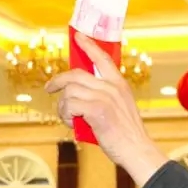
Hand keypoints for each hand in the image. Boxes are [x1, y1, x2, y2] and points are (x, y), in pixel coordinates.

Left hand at [45, 32, 167, 185]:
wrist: (137, 150)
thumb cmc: (127, 134)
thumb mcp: (121, 108)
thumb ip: (106, 97)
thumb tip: (80, 95)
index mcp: (119, 85)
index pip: (102, 59)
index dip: (89, 45)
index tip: (78, 37)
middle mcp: (112, 88)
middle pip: (76, 74)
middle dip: (58, 80)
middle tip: (50, 88)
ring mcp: (104, 98)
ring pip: (69, 91)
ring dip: (62, 106)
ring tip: (69, 118)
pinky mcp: (96, 110)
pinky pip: (69, 105)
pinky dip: (66, 115)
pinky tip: (73, 124)